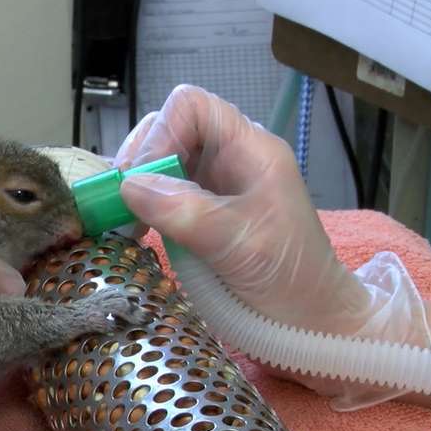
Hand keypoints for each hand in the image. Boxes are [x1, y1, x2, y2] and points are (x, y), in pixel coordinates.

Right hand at [114, 84, 430, 409]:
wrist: (309, 323)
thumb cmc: (290, 278)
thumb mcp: (240, 244)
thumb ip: (187, 212)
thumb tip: (129, 186)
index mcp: (249, 150)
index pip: (192, 107)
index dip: (160, 133)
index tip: (142, 178)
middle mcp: (227, 160)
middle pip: (167, 132)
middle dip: (139, 163)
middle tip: (121, 205)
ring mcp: (212, 188)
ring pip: (157, 165)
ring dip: (133, 188)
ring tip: (122, 222)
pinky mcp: (198, 216)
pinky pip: (158, 197)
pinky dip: (138, 210)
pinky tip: (132, 233)